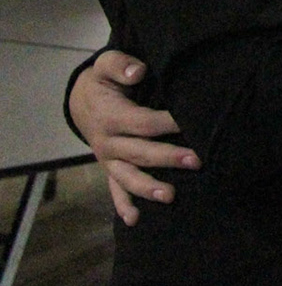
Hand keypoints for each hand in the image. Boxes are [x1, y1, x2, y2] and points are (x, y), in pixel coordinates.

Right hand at [69, 50, 198, 225]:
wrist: (82, 101)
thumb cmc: (104, 82)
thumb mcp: (106, 65)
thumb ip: (120, 65)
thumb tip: (138, 71)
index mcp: (111, 118)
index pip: (144, 123)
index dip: (167, 123)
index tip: (191, 123)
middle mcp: (109, 143)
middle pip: (141, 153)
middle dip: (169, 158)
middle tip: (197, 161)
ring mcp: (109, 159)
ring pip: (128, 177)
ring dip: (149, 188)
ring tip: (170, 196)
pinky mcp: (111, 168)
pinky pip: (115, 190)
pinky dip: (123, 206)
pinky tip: (134, 220)